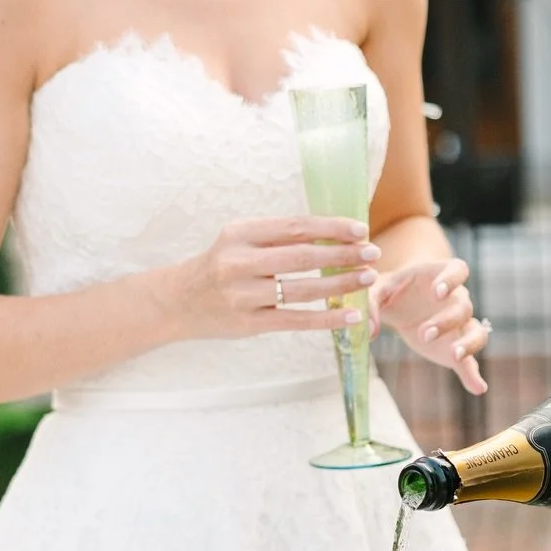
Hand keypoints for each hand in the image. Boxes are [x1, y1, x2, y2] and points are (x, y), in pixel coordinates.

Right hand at [176, 216, 379, 340]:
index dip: (331, 228)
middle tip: (372, 252)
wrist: (178, 302)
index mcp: (240, 234)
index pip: (294, 227)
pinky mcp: (249, 323)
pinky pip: (296, 320)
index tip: (360, 229)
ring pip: (303, 289)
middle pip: (302, 256)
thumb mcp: (239, 241)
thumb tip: (333, 235)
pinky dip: (327, 318)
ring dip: (341, 283)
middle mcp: (239, 263)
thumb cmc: (219, 266)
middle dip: (343, 254)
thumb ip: (277, 237)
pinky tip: (351, 314)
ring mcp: (243, 295)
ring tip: (367, 277)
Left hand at [369, 257, 488, 395]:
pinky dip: (474, 375)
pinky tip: (477, 388)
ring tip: (455, 356)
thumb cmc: (392, 289)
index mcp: (440, 274)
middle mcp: (456, 298)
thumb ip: (371, 304)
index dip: (451, 279)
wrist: (400, 301)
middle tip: (424, 334)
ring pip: (476, 332)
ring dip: (468, 344)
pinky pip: (469, 362)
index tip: (438, 292)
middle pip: (463, 307)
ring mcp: (459, 325)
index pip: (458, 269)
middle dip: (446, 320)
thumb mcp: (377, 289)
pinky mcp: (454, 348)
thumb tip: (370, 331)